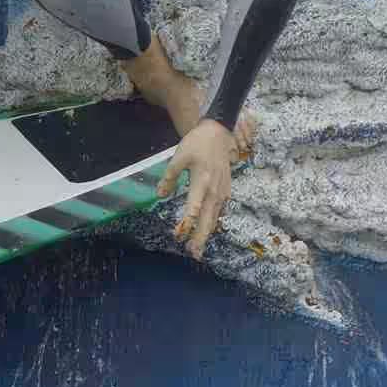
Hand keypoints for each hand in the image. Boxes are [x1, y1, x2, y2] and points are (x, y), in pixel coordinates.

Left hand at [156, 119, 241, 257]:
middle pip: (207, 219)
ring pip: (214, 218)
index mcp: (202, 181)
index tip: (178, 236)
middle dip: (199, 237)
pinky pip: (218, 211)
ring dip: (206, 234)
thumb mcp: (178, 157)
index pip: (194, 208)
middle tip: (193, 253)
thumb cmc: (197, 144)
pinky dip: (212, 223)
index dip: (186, 224)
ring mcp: (222, 191)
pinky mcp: (225, 191)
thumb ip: (169, 177)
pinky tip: (206, 232)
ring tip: (198, 249)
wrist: (219, 133)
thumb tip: (160, 195)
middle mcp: (214, 190)